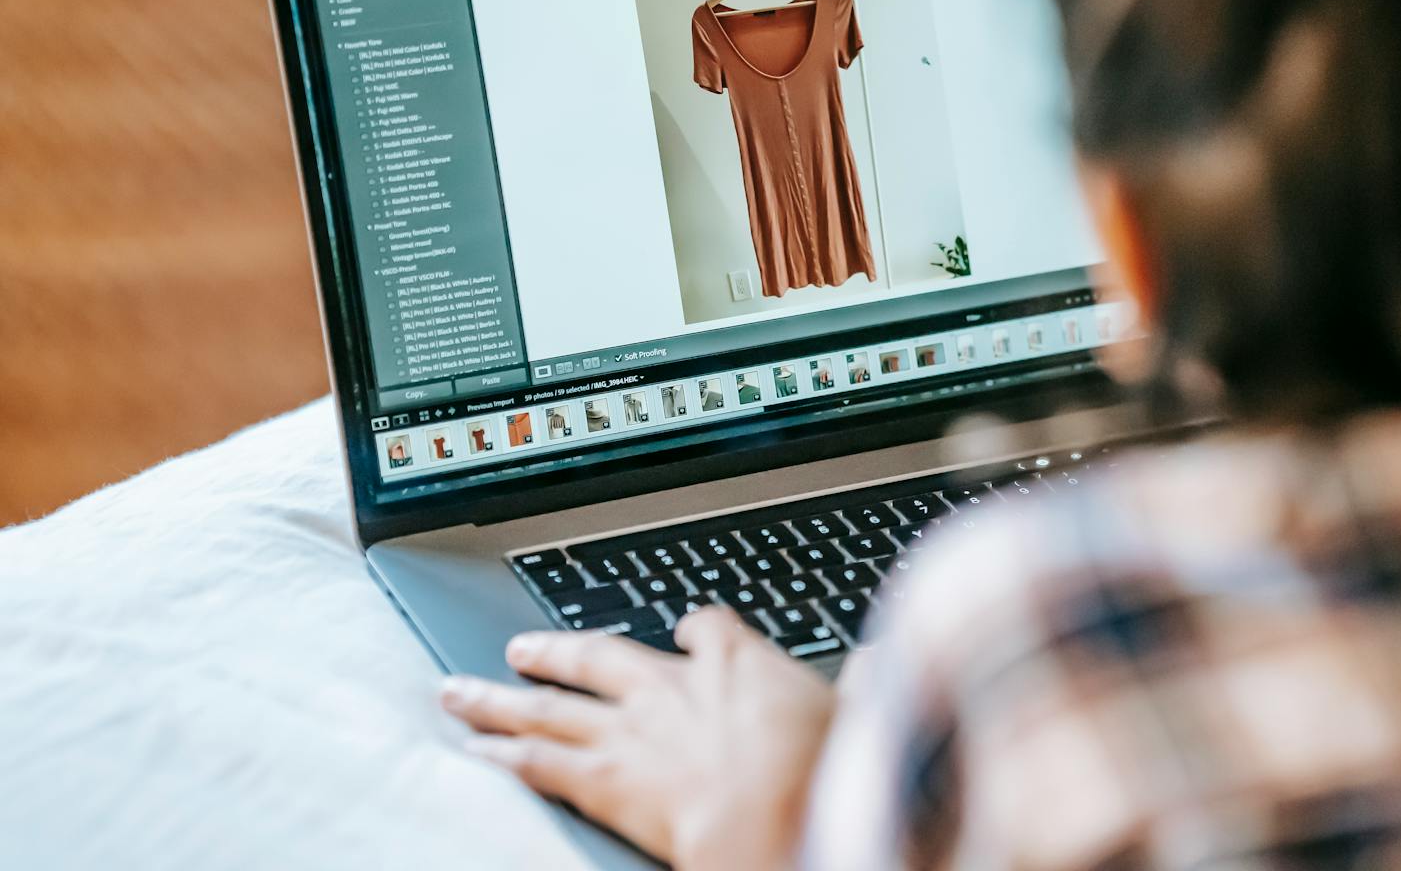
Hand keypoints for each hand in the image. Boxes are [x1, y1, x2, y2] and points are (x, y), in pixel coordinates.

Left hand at [441, 609, 835, 870]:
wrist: (778, 818)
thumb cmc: (823, 770)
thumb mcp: (862, 715)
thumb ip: (869, 684)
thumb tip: (892, 660)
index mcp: (737, 661)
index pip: (706, 628)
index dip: (695, 631)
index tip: (691, 632)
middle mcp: (672, 686)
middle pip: (601, 656)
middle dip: (557, 652)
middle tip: (521, 646)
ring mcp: (632, 731)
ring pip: (551, 704)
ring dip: (501, 697)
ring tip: (461, 692)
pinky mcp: (605, 780)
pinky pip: (540, 760)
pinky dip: (503, 754)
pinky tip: (476, 751)